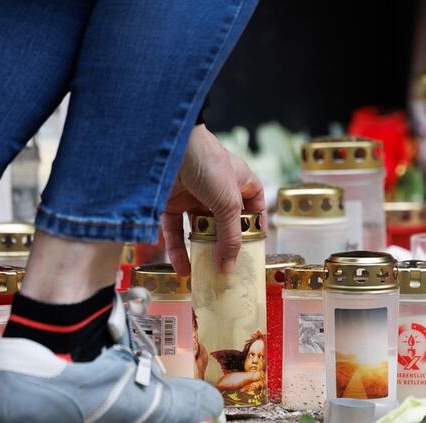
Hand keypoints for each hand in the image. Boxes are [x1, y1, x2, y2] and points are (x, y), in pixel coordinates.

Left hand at [162, 125, 264, 274]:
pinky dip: (178, 249)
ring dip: (200, 251)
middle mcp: (217, 188)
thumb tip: (230, 266)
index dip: (255, 227)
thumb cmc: (208, 164)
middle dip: (225, 246)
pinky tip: (182, 268)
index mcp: (239, 181)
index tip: (254, 249)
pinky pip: (175, 230)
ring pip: (198, 229)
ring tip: (204, 275)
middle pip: (224, 223)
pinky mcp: (170, 200)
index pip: (253, 206)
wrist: (171, 144)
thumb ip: (230, 237)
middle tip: (227, 269)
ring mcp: (193, 194)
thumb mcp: (228, 203)